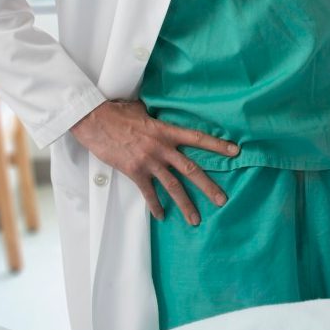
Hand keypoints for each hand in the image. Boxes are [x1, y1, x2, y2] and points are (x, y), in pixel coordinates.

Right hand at [69, 100, 238, 225]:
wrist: (94, 121)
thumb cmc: (117, 113)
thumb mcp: (143, 110)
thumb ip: (157, 119)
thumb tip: (161, 117)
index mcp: (166, 131)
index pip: (198, 139)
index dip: (217, 145)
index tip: (236, 152)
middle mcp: (162, 148)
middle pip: (191, 170)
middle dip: (208, 187)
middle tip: (223, 200)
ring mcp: (149, 161)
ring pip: (173, 187)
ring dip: (186, 204)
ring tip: (196, 219)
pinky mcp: (134, 171)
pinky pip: (148, 193)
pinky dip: (155, 206)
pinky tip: (162, 216)